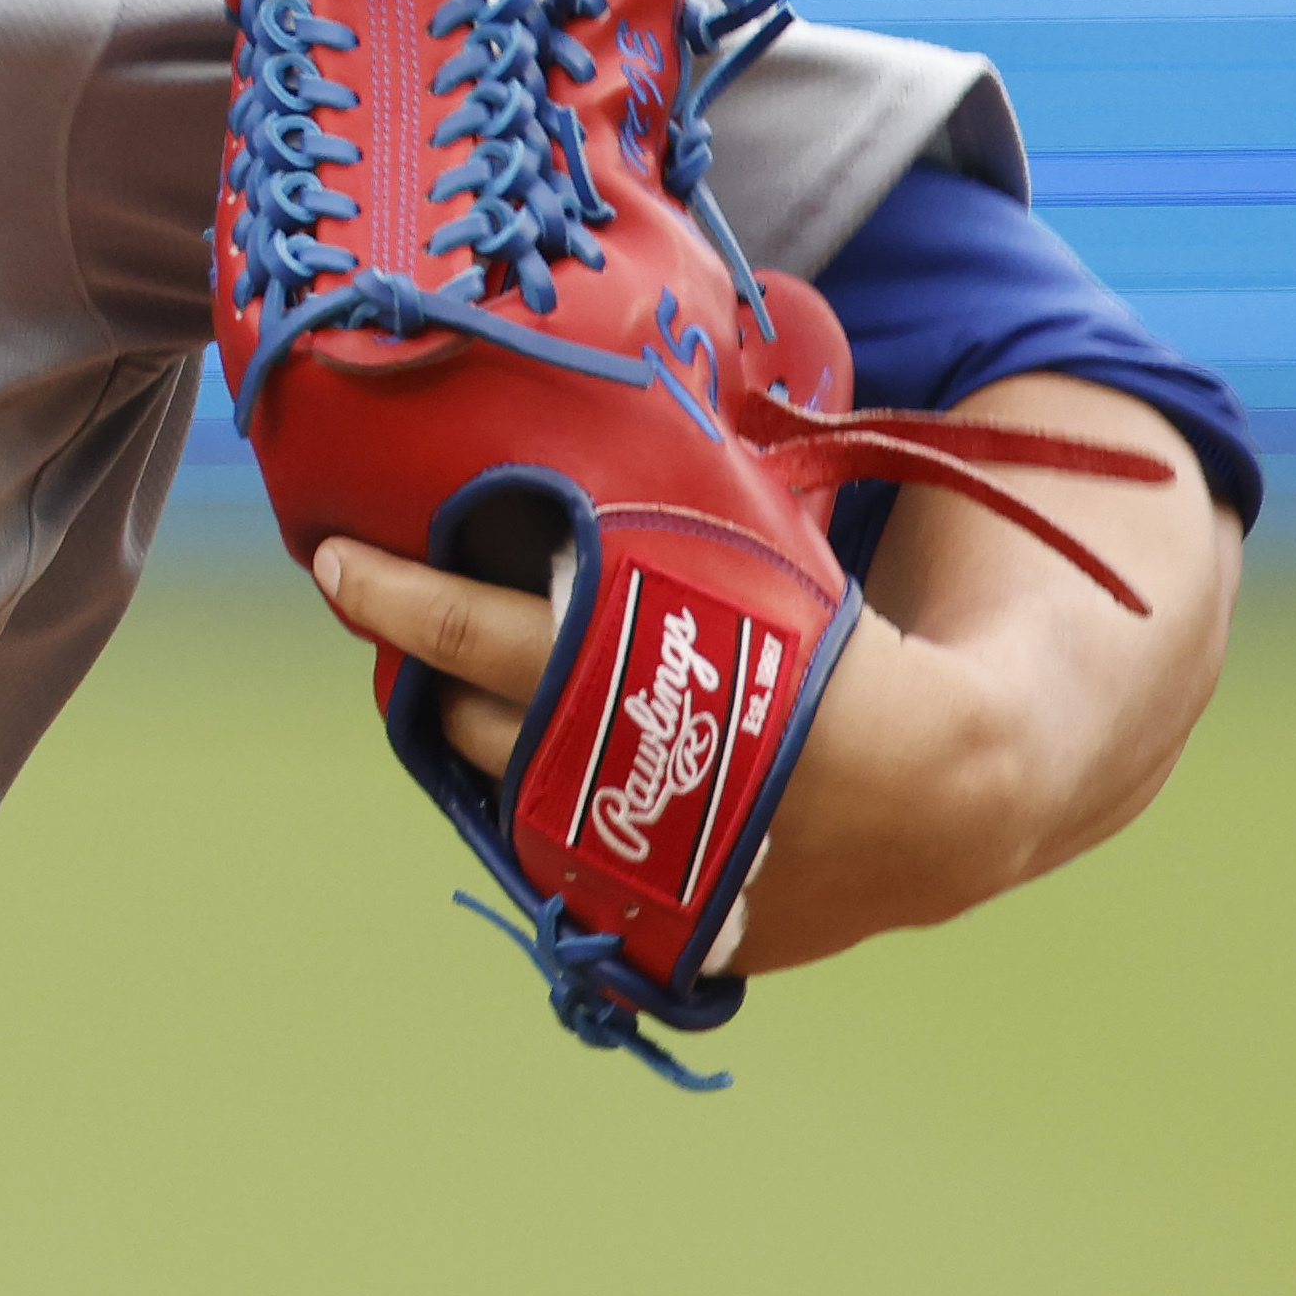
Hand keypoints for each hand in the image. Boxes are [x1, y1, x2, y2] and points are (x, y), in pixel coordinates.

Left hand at [306, 371, 1232, 976]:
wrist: (963, 797)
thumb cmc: (862, 651)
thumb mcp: (774, 566)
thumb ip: (693, 508)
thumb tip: (637, 364)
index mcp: (654, 692)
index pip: (481, 640)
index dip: (400, 600)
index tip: (331, 559)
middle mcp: (631, 798)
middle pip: (475, 726)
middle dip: (432, 670)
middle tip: (410, 612)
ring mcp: (641, 880)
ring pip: (506, 801)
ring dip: (482, 739)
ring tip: (477, 679)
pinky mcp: (667, 931)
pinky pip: (564, 865)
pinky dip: (549, 810)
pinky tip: (556, 757)